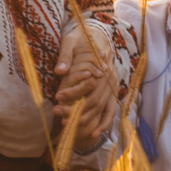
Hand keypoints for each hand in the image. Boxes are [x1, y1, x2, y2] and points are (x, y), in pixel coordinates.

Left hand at [49, 21, 116, 143]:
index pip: (87, 85)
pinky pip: (110, 111)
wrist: (97, 36)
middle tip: (57, 114)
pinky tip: (94, 134)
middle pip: (94, 101)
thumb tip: (59, 70)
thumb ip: (65, 55)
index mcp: (102, 66)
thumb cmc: (82, 39)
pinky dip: (104, 123)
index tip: (57, 96)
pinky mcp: (113, 92)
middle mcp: (111, 79)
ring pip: (101, 109)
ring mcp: (113, 87)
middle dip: (76, 111)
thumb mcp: (71, 41)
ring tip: (66, 125)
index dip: (73, 93)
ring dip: (86, 120)